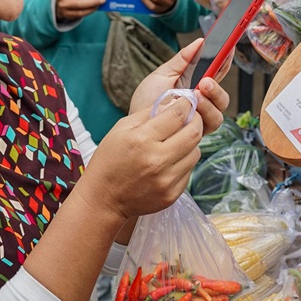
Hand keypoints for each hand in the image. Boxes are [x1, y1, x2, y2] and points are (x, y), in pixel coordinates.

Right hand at [81, 97, 204, 219]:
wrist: (103, 199)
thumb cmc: (109, 160)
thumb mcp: (121, 129)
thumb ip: (149, 113)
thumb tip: (174, 101)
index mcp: (142, 140)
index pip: (178, 115)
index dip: (187, 104)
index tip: (187, 102)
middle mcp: (157, 160)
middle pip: (194, 133)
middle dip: (196, 120)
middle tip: (191, 117)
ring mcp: (166, 180)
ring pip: (195, 152)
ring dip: (190, 143)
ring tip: (177, 141)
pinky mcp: (172, 194)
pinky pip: (189, 171)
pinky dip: (184, 162)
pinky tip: (169, 161)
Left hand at [129, 38, 230, 135]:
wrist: (136, 123)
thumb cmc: (147, 100)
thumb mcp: (163, 74)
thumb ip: (182, 59)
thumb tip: (200, 41)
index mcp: (196, 86)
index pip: (217, 73)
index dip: (226, 60)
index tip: (229, 48)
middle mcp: (202, 103)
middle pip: (222, 97)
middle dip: (217, 88)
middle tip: (205, 81)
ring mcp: (199, 119)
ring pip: (219, 112)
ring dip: (211, 102)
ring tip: (196, 96)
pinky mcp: (195, 133)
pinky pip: (209, 124)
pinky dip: (203, 115)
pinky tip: (192, 109)